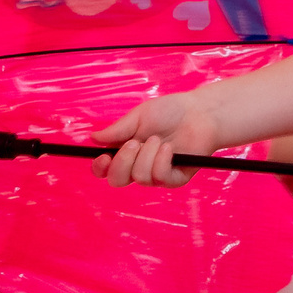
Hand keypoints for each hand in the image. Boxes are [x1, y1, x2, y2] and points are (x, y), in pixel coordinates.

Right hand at [95, 91, 223, 188]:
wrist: (199, 113)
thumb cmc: (169, 112)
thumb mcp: (139, 117)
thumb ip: (117, 130)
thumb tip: (93, 138)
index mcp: (125, 152)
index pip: (104, 169)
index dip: (99, 168)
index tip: (103, 156)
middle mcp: (137, 166)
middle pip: (116, 180)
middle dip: (123, 162)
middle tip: (135, 142)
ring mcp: (156, 175)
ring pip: (139, 177)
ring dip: (147, 155)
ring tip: (158, 139)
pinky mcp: (174, 179)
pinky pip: (159, 178)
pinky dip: (161, 161)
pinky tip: (169, 149)